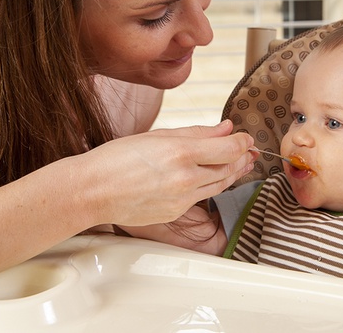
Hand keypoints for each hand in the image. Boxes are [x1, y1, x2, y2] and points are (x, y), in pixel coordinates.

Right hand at [76, 120, 255, 226]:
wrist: (93, 191)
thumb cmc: (116, 159)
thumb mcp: (157, 136)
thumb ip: (196, 133)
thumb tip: (225, 128)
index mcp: (181, 152)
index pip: (229, 148)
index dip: (243, 142)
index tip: (246, 137)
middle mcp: (186, 178)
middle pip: (229, 168)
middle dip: (242, 158)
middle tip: (249, 150)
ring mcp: (182, 199)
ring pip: (219, 186)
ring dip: (233, 174)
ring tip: (240, 164)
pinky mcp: (176, 213)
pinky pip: (201, 198)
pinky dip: (210, 186)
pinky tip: (212, 178)